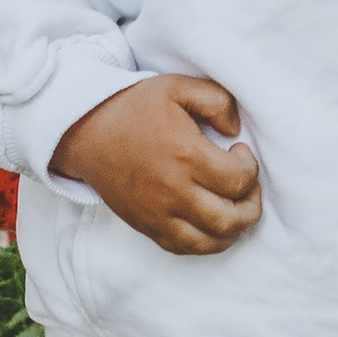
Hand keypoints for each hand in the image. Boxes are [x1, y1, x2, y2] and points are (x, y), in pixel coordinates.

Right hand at [49, 73, 260, 254]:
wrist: (86, 133)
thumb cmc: (134, 108)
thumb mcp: (177, 87)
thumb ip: (216, 101)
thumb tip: (235, 130)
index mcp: (186, 156)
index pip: (238, 180)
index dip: (250, 167)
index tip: (238, 151)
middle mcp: (174, 192)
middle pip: (230, 219)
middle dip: (251, 204)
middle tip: (247, 184)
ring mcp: (159, 215)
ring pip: (211, 242)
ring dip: (233, 229)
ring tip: (234, 206)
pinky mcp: (147, 227)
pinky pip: (184, 249)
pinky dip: (206, 242)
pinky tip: (210, 223)